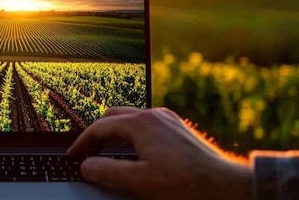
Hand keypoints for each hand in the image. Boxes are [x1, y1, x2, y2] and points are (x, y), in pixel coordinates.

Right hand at [67, 107, 251, 199]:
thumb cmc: (185, 184)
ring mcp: (167, 118)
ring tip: (106, 151)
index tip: (72, 156)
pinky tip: (133, 150)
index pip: (100, 127)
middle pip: (113, 116)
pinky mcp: (177, 127)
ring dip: (114, 132)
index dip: (82, 142)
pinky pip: (145, 122)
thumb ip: (107, 172)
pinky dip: (131, 133)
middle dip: (96, 132)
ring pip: (130, 117)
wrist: (226, 185)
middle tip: (86, 152)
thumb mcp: (140, 181)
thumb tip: (86, 166)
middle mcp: (153, 114)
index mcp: (140, 123)